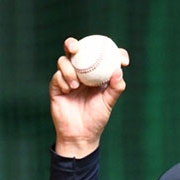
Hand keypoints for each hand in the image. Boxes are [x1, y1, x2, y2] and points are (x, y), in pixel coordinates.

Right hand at [50, 37, 129, 157]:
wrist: (80, 135)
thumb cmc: (96, 119)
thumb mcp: (109, 103)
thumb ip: (116, 88)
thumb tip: (119, 71)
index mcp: (95, 74)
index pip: (100, 55)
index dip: (111, 50)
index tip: (122, 58)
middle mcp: (81, 73)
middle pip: (75, 51)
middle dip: (72, 44)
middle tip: (75, 48)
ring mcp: (67, 79)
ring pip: (63, 61)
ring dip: (68, 69)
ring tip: (76, 85)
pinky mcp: (57, 87)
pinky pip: (57, 77)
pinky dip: (63, 80)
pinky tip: (69, 91)